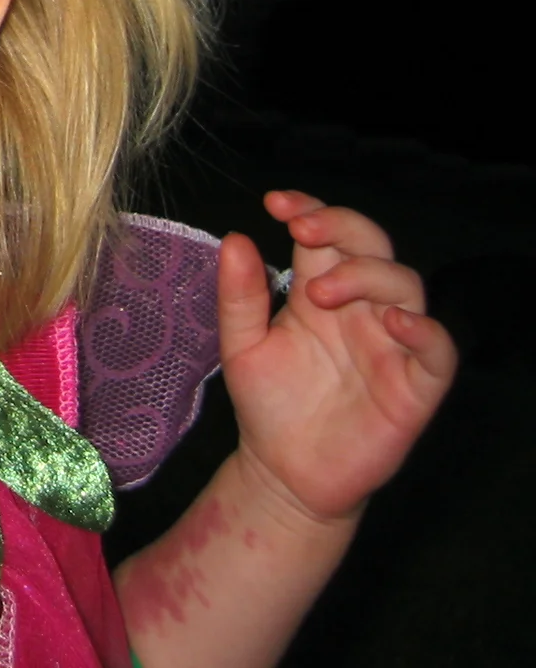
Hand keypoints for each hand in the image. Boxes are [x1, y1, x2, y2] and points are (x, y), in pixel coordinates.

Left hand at [217, 190, 456, 524]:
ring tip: (320, 293)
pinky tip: (393, 323)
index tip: (276, 203)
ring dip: (368, 275)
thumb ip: (239, 295)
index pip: (328, 234)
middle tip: (303, 229)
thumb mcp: (242, 345)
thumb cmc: (269, 403)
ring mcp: (392, 344)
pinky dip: (424, 330)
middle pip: (372, 247)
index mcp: (320, 291)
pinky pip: (439, 349)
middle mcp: (361, 309)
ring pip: (406, 286)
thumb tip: (237, 238)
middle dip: (342, 226)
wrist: (284, 473)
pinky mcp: (416, 386)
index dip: (311, 209)